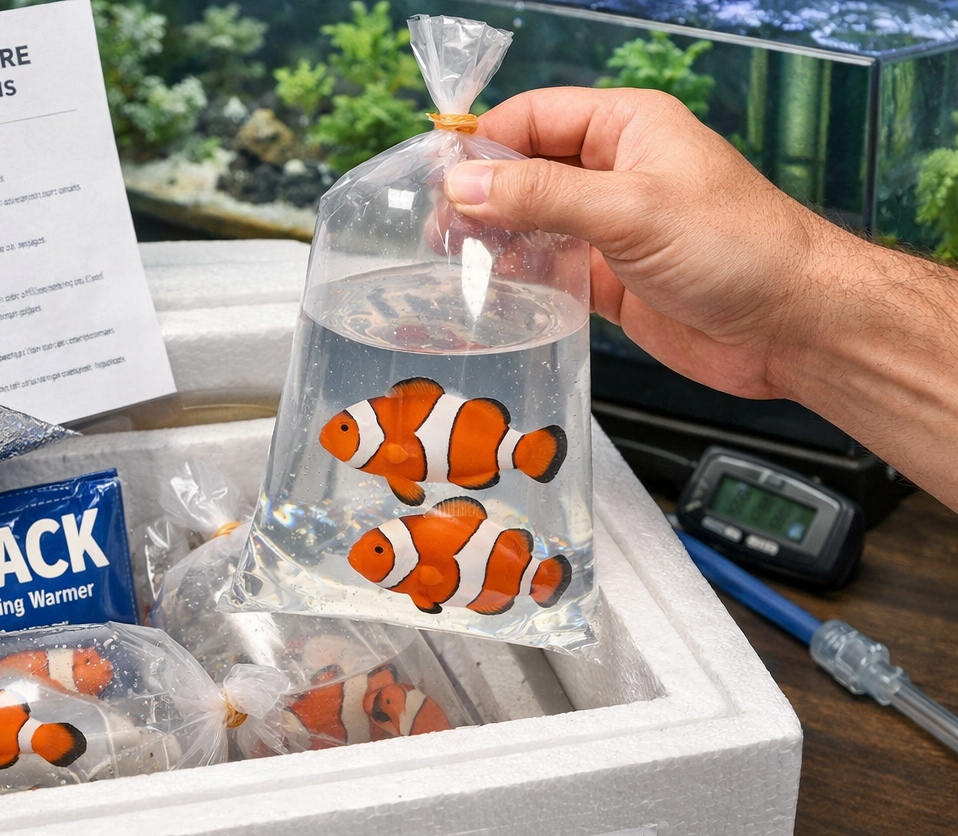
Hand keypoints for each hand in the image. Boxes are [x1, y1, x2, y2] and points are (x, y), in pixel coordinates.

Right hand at [445, 87, 832, 398]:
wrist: (790, 325)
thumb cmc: (736, 248)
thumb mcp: (629, 210)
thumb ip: (541, 196)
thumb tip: (464, 183)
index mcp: (628, 127)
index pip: (535, 117)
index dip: (484, 142)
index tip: (438, 175)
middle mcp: (616, 171)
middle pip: (526, 169)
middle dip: (480, 194)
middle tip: (437, 228)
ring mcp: (611, 227)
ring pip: (532, 222)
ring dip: (493, 238)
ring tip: (450, 260)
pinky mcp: (610, 279)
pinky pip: (549, 269)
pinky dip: (517, 277)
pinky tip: (489, 289)